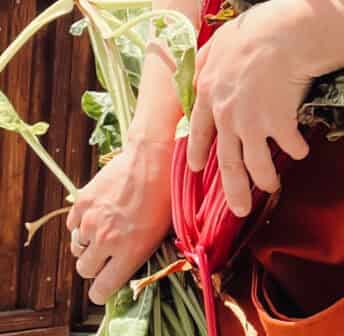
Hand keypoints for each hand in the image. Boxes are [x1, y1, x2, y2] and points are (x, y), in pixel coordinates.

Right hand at [65, 136, 173, 303]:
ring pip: (77, 248)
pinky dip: (82, 223)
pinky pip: (73, 225)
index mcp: (130, 252)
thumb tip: (128, 268)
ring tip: (106, 228)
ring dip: (88, 243)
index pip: (100, 291)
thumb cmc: (166, 192)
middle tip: (109, 251)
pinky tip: (100, 212)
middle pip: (85, 270)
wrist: (154, 156)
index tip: (106, 282)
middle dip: (96, 265)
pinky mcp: (82, 202)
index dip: (102, 290)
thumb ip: (142, 253)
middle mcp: (106, 240)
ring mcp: (91, 221)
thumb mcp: (164, 230)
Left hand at [188, 0, 313, 216]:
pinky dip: (296, 150)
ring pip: (255, 165)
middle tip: (238, 209)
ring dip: (264, 180)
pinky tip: (302, 150)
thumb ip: (206, 60)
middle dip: (233, 189)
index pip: (200, 130)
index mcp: (209, 94)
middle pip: (227, 161)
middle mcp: (226, 115)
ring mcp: (251, 123)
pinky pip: (289, 147)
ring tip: (271, 188)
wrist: (286, 33)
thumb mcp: (219, 40)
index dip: (200, 151)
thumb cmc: (256, 29)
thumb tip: (197, 71)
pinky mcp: (279, 125)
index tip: (199, 168)